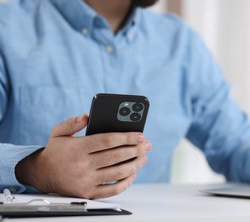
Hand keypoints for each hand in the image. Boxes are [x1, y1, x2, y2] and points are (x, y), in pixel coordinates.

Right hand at [15, 114, 151, 198]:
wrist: (41, 175)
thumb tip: (87, 116)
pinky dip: (125, 183)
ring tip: (144, 157)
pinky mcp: (88, 193)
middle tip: (147, 145)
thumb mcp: (58, 132)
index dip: (126, 137)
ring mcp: (85, 181)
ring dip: (134, 165)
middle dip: (135, 149)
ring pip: (117, 173)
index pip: (107, 141)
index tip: (140, 135)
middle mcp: (82, 165)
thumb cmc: (55, 151)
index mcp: (77, 148)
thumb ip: (72, 122)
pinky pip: (112, 190)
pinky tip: (133, 174)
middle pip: (116, 156)